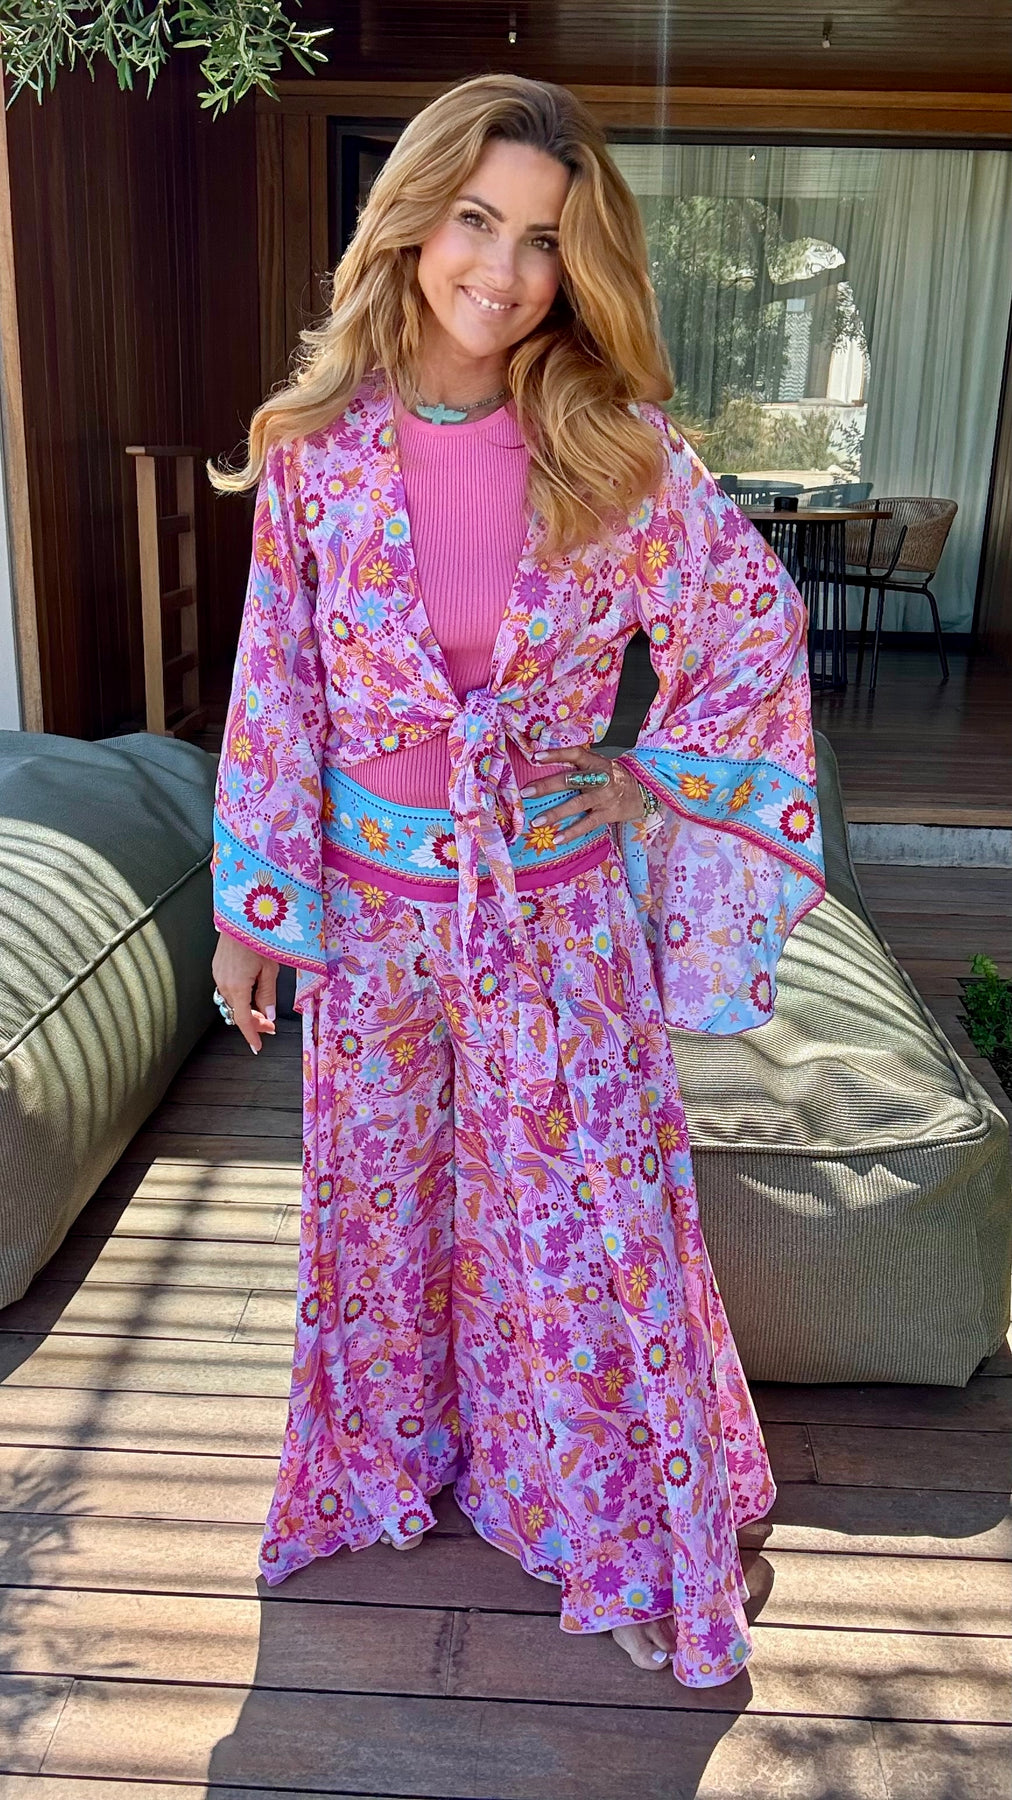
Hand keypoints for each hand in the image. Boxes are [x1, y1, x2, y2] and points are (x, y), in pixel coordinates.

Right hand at [211, 933, 279, 1053]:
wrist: (242, 916)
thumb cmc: (259, 938)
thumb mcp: (270, 969)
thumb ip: (268, 995)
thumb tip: (268, 1016)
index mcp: (237, 986)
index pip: (242, 1019)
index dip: (251, 1035)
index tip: (257, 1047)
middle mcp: (223, 983)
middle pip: (236, 1012)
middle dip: (252, 1022)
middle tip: (270, 1026)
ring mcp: (217, 975)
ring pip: (231, 1002)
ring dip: (245, 1010)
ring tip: (262, 1011)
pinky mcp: (217, 968)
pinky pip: (227, 990)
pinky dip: (238, 997)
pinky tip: (250, 994)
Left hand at [520, 745, 644, 846]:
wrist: (643, 791)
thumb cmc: (613, 777)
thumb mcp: (599, 765)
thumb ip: (579, 766)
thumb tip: (545, 766)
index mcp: (595, 762)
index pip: (575, 754)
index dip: (556, 754)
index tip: (537, 757)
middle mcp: (599, 778)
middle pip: (570, 780)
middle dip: (546, 786)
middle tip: (526, 792)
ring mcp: (604, 797)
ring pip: (576, 804)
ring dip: (555, 814)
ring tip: (537, 822)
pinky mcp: (607, 814)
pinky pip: (587, 824)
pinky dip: (572, 832)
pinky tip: (558, 839)